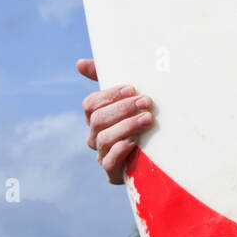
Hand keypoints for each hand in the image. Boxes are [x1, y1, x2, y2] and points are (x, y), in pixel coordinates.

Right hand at [78, 58, 153, 184]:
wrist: (157, 152)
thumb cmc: (138, 117)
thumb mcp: (126, 96)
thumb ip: (104, 77)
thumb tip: (79, 63)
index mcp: (95, 117)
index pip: (90, 104)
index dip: (109, 95)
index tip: (132, 88)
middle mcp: (95, 136)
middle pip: (98, 120)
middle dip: (123, 109)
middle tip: (146, 101)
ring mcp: (102, 154)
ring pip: (105, 139)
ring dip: (127, 126)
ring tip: (148, 119)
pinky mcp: (113, 173)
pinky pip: (109, 163)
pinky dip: (122, 150)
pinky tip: (136, 141)